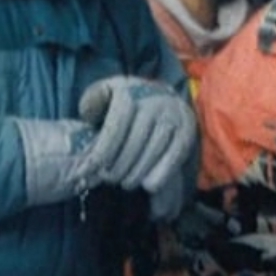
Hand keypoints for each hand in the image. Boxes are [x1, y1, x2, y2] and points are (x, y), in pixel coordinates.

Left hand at [79, 76, 197, 218]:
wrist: (163, 95)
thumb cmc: (127, 100)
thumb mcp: (105, 93)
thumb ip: (91, 103)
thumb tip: (88, 118)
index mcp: (130, 92)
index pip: (115, 129)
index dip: (101, 153)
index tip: (90, 171)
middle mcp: (154, 102)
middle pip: (133, 145)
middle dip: (117, 168)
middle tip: (109, 179)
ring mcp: (173, 116)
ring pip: (152, 154)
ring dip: (135, 174)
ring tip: (125, 182)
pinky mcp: (187, 130)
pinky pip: (173, 159)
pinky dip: (159, 175)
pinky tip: (147, 183)